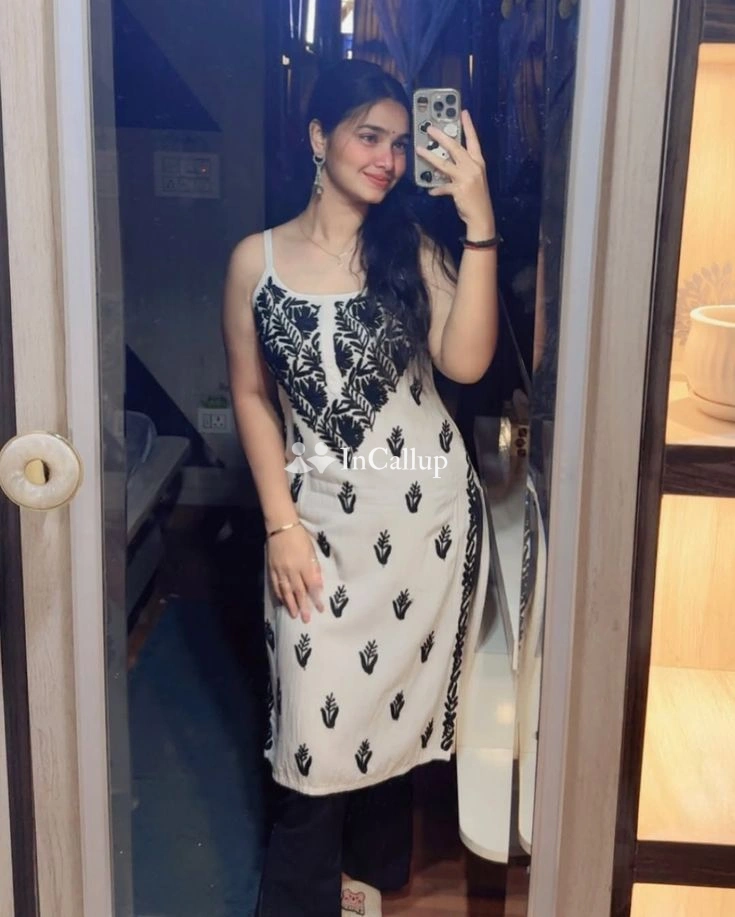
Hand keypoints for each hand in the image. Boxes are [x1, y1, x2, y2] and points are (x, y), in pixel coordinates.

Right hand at [267, 525, 324, 622]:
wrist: (281, 527)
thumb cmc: (299, 537)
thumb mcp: (311, 550)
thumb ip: (315, 568)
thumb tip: (319, 585)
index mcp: (304, 565)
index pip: (311, 586)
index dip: (316, 599)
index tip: (320, 610)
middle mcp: (292, 570)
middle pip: (298, 591)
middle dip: (303, 606)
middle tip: (306, 619)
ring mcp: (280, 570)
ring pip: (286, 591)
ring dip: (290, 604)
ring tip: (294, 615)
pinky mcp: (272, 569)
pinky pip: (276, 585)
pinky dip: (279, 594)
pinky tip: (282, 602)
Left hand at [415, 110, 495, 234]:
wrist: (482, 216)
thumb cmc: (477, 197)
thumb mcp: (474, 178)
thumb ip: (462, 168)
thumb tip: (445, 163)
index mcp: (478, 162)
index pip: (473, 140)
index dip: (468, 126)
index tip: (463, 112)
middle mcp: (473, 167)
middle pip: (456, 148)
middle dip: (442, 137)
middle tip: (430, 128)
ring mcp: (466, 178)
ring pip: (445, 163)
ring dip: (430, 156)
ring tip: (419, 150)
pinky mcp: (459, 189)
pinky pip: (443, 187)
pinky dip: (436, 188)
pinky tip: (430, 190)